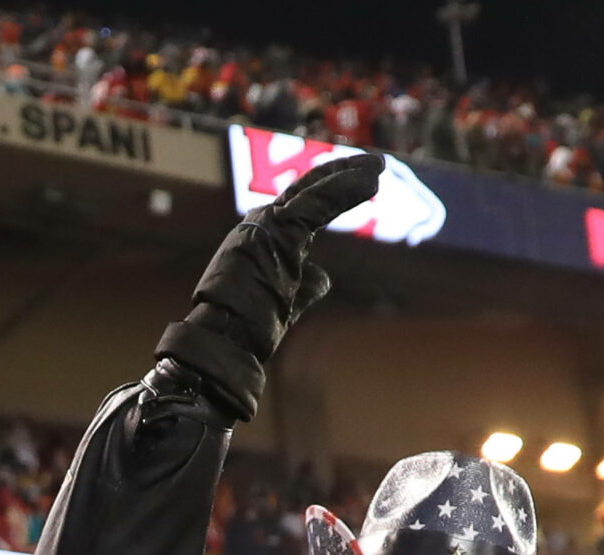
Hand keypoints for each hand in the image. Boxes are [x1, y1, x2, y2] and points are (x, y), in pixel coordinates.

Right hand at [153, 150, 382, 420]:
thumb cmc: (247, 329)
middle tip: (375, 164)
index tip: (361, 184)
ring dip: (347, 174)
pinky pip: (318, 203)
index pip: (299, 206)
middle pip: (305, 188)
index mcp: (260, 239)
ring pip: (312, 189)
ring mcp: (266, 226)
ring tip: (379, 167)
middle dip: (340, 172)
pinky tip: (370, 181)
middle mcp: (260, 225)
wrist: (224, 341)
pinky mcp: (277, 232)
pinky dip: (345, 189)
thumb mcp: (284, 301)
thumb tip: (324, 276)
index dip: (331, 191)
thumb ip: (304, 285)